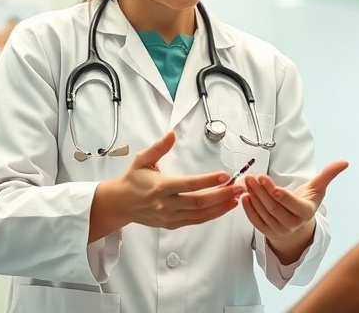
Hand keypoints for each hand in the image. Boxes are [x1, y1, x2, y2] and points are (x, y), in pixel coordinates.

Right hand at [116, 132, 244, 229]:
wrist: (120, 203)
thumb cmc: (132, 181)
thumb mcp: (142, 160)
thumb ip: (158, 147)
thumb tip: (171, 134)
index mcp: (160, 186)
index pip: (189, 184)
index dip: (209, 181)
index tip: (224, 176)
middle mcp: (166, 204)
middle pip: (199, 202)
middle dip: (222, 195)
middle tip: (238, 187)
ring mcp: (170, 216)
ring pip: (201, 214)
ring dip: (221, 206)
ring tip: (236, 197)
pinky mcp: (172, 224)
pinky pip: (196, 221)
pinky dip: (212, 215)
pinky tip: (224, 207)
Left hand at [241, 160, 348, 240]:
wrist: (297, 224)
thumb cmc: (305, 202)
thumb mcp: (317, 189)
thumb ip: (328, 174)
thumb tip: (344, 162)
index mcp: (305, 212)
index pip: (292, 204)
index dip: (281, 194)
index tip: (268, 181)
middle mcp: (293, 224)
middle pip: (274, 207)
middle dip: (262, 191)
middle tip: (253, 176)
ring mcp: (279, 230)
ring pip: (264, 212)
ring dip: (254, 196)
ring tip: (248, 181)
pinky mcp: (267, 232)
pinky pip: (256, 221)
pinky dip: (249, 209)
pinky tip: (245, 197)